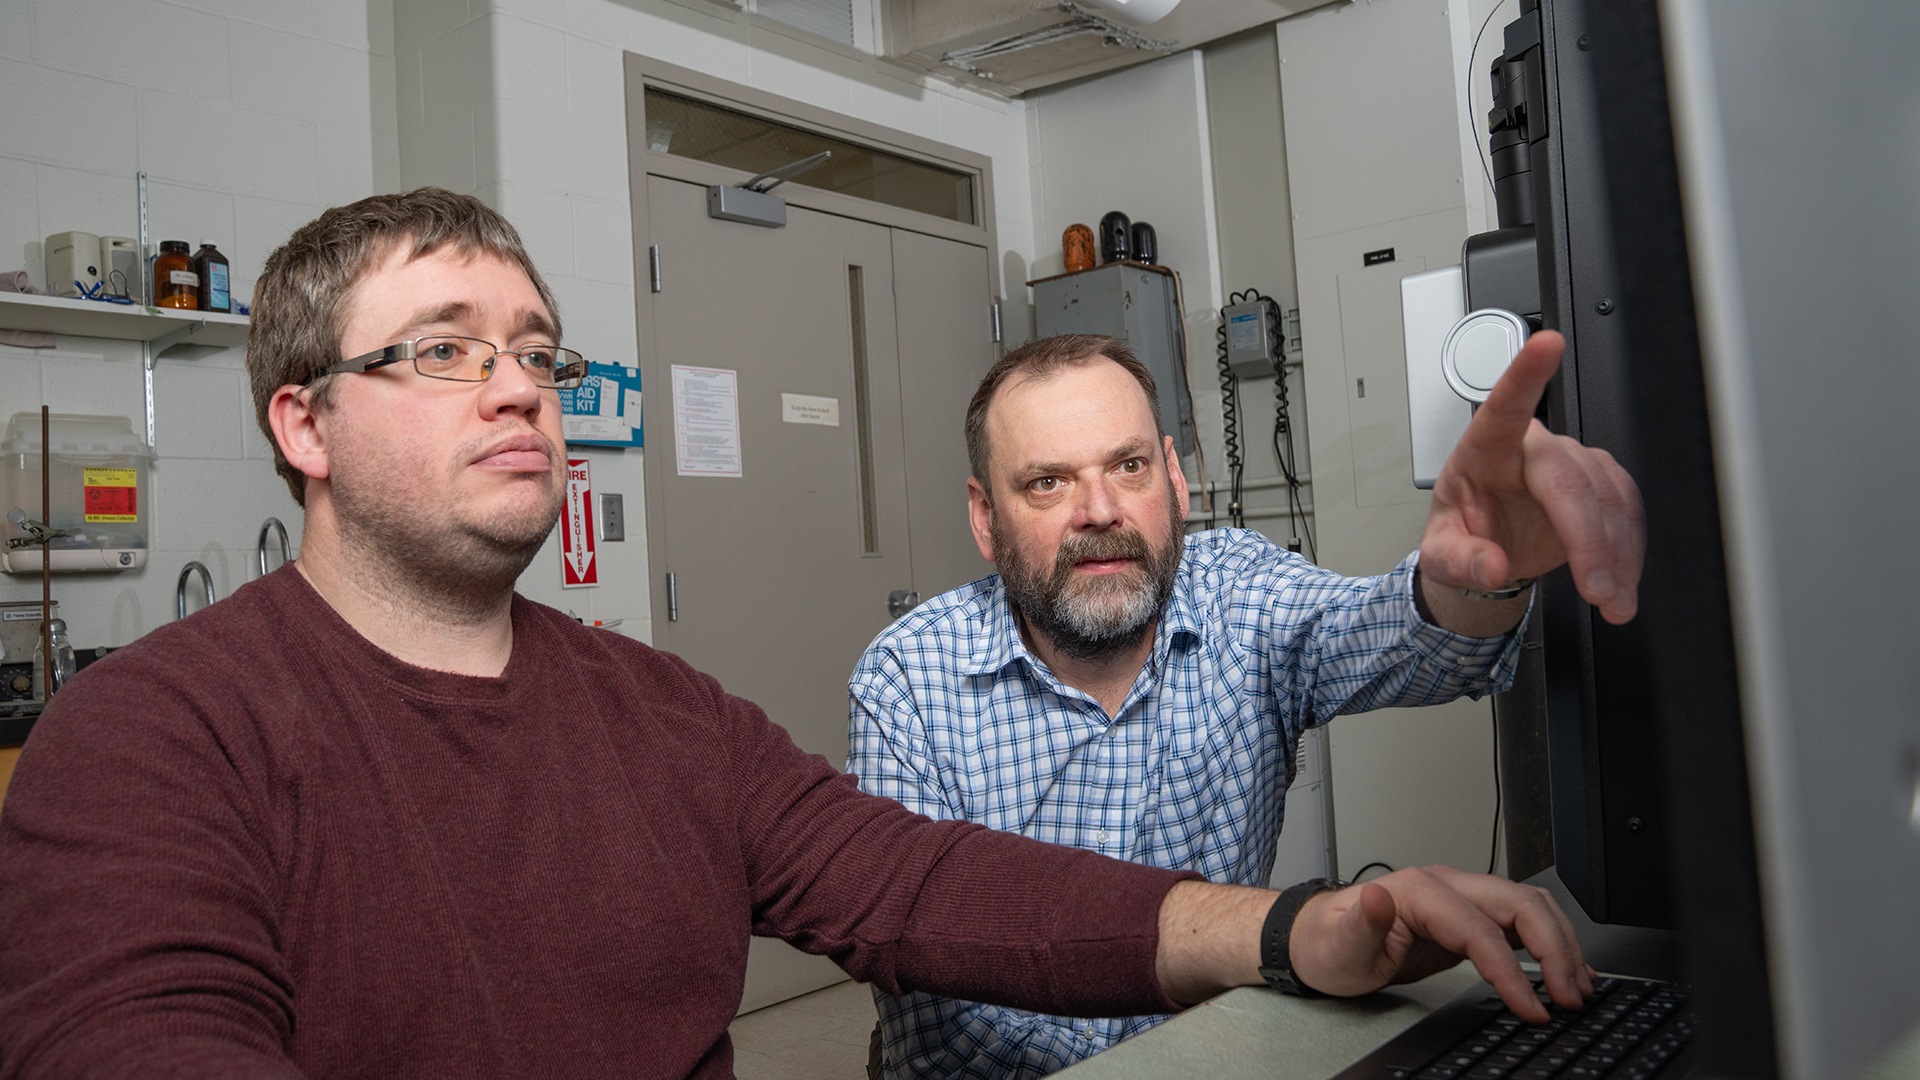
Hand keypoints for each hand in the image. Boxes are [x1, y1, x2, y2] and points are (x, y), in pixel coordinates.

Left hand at [1288, 866, 1594, 1021]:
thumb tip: (1376, 898)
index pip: (1482, 929)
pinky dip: (1549, 942)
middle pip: (1520, 904)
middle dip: (1555, 949)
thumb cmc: (1328, 944)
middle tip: (1571, 997)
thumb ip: (1361, 923)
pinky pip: (1520, 921)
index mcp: (1418, 890)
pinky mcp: (1467, 916)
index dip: (1512, 970)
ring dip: (1560, 943)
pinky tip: (1562, 971)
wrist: (1318, 939)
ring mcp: (1460, 897)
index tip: (1533, 1007)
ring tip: (1578, 987)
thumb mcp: (1338, 944)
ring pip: (1529, 907)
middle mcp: (1446, 885)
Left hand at [1421, 330, 1643, 625]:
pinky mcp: (1600, 484)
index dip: (1527, 372)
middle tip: (1596, 586)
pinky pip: (1626, 511)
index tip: (1546, 342)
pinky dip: (1629, 552)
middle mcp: (1532, 448)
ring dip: (1617, 553)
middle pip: (1570, 477)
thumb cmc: (1461, 534)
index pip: (1504, 404)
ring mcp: (1571, 463)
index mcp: (1484, 448)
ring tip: (1611, 599)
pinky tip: (1621, 582)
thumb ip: (1460, 560)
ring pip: (1608, 497)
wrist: (1486, 550)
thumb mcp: (1442, 555)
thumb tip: (1490, 565)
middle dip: (1589, 537)